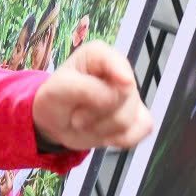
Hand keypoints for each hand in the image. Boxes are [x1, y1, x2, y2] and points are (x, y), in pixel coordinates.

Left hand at [34, 41, 153, 153]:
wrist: (57, 124)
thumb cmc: (56, 99)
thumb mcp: (57, 91)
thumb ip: (84, 88)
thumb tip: (117, 93)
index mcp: (98, 55)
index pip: (116, 60)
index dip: (120, 72)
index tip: (123, 81)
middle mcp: (120, 71)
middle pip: (123, 96)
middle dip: (95, 112)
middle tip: (76, 113)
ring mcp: (133, 96)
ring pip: (126, 119)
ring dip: (99, 128)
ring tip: (85, 122)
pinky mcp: (140, 119)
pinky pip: (138, 133)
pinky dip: (115, 139)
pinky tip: (102, 132)